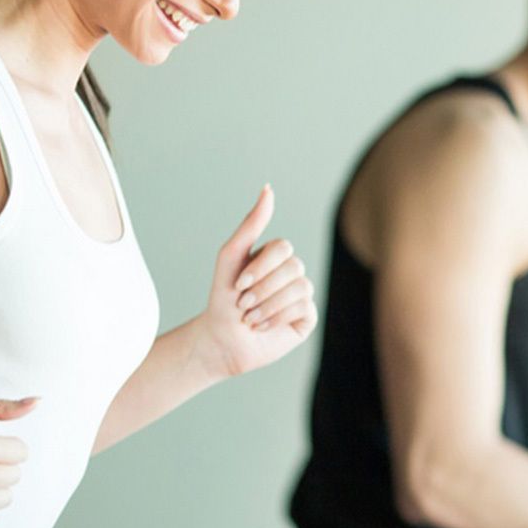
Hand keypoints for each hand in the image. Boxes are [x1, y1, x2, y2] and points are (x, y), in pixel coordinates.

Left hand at [195, 185, 317, 379]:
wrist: (220, 340)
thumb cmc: (223, 298)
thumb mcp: (232, 256)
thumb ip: (251, 223)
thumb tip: (268, 187)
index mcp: (276, 256)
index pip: (283, 248)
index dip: (260, 267)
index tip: (238, 285)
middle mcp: (292, 273)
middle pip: (293, 267)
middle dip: (262, 289)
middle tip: (243, 305)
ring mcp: (302, 295)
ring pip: (300, 288)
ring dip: (267, 305)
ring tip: (250, 318)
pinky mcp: (307, 318)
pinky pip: (304, 308)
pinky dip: (277, 318)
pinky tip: (263, 326)